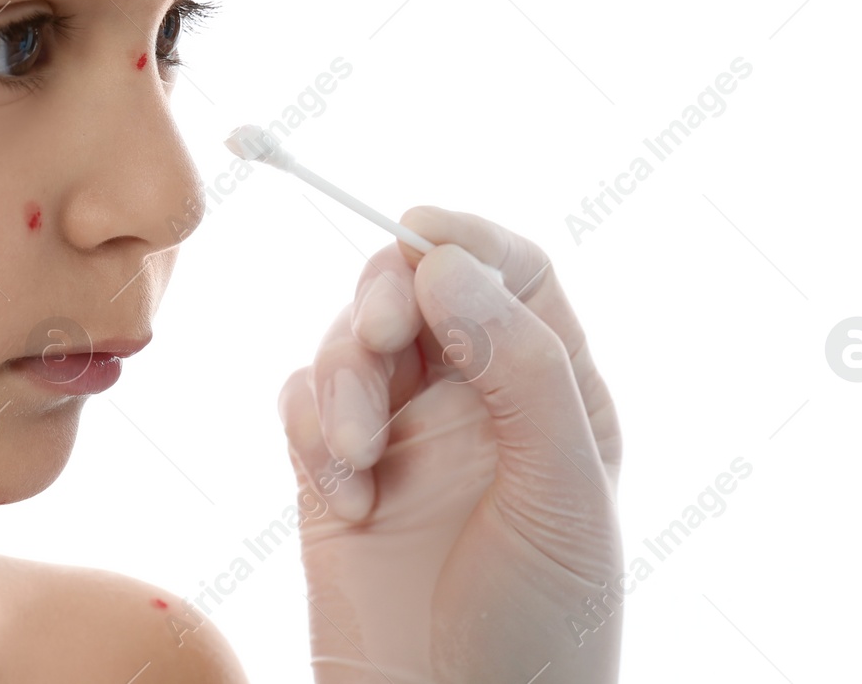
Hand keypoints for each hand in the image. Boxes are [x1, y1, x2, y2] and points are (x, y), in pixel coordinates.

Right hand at [277, 206, 622, 683]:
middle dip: (384, 297)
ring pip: (348, 340)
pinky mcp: (333, 473)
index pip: (512, 272)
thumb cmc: (541, 627)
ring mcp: (400, 435)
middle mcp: (474, 399)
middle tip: (378, 335)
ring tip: (357, 458)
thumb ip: (521, 365)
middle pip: (415, 287)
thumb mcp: (560, 490)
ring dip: (341, 380)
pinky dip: (309, 431)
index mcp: (550, 390)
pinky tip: (346, 499)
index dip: (465, 238)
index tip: (421, 234)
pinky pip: (301, 402)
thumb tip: (447, 262)